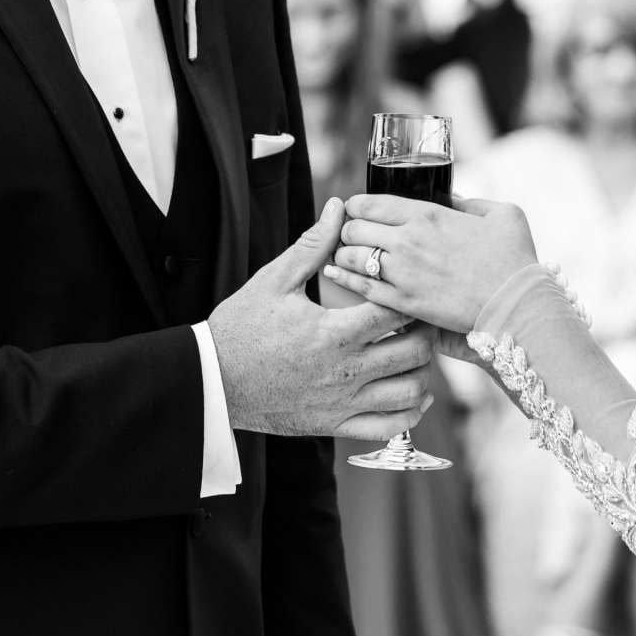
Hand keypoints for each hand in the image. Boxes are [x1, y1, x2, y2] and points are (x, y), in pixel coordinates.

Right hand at [209, 198, 437, 440]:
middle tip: (420, 316)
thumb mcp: (273, 280)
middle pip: (414, 352)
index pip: (395, 311)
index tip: (408, 285)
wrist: (211, 380)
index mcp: (333, 332)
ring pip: (409, 392)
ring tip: (415, 350)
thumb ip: (312, 246)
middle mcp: (344, 371)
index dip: (410, 295)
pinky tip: (412, 393)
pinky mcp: (334, 425)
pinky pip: (387, 427)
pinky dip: (409, 412)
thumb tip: (338, 208)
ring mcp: (342, 402)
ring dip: (421, 369)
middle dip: (424, 330)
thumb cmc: (240, 328)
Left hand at [323, 194, 538, 334]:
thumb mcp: (503, 214)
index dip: (356, 205)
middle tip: (349, 234)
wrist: (518, 306)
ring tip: (343, 255)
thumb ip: (472, 203)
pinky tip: (337, 276)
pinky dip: (345, 280)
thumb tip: (453, 201)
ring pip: (351, 257)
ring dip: (343, 253)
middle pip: (354, 228)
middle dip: (347, 229)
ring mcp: (403, 273)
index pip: (370, 202)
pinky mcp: (404, 303)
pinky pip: (361, 288)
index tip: (355, 210)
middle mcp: (408, 240)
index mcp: (428, 214)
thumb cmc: (516, 259)